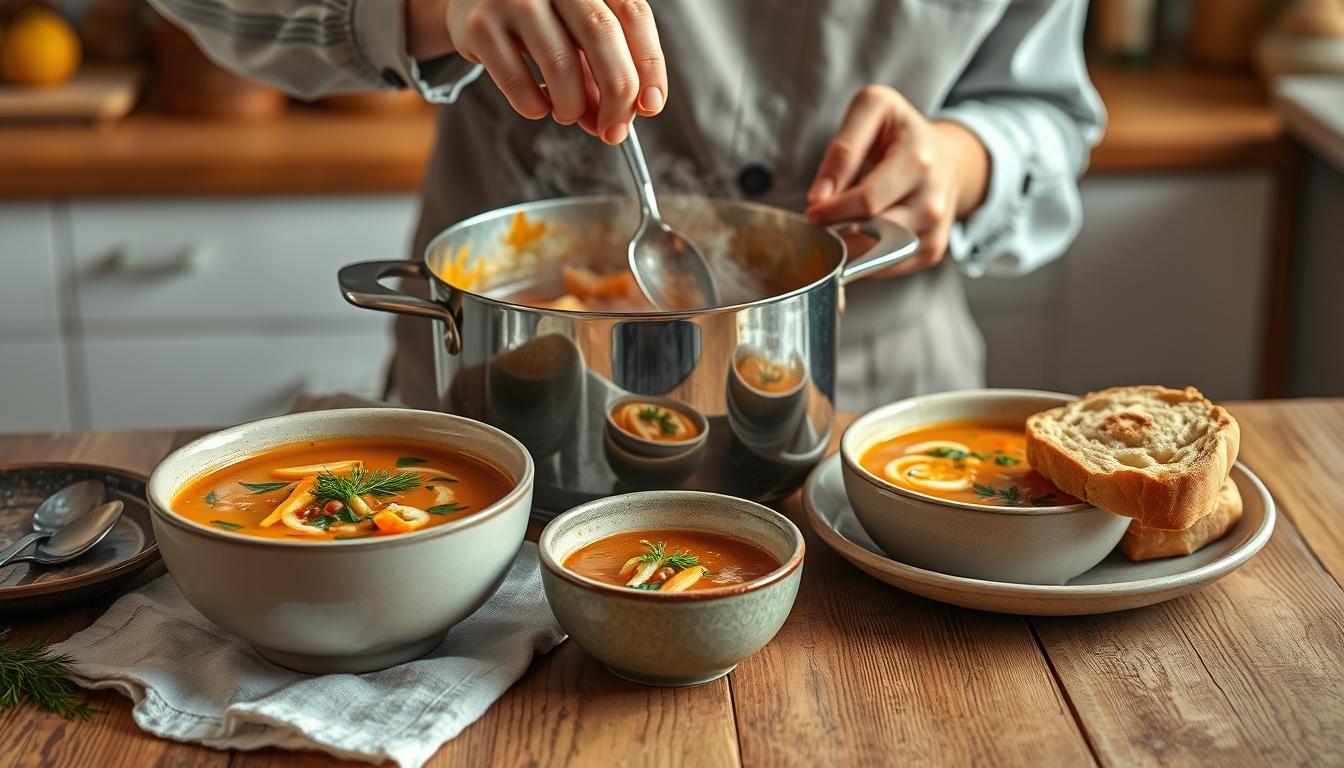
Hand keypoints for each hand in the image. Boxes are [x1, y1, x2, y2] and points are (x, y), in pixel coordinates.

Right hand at [405, 0, 665, 143]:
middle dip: (617, 95)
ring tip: (568, 113)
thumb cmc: (543, 19)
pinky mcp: (480, 24)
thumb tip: (616, 124)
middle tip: (614, 131)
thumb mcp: (580, 35)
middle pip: (602, 35)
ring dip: (573, 105)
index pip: (634, 16)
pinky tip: (538, 106)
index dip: (649, 66)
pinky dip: (534, 106)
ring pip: (561, 63)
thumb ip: (603, 74)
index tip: (651, 107)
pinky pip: (516, 81)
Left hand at [805, 85, 988, 277]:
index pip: (867, 201)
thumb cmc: (901, 132)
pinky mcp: (932, 250)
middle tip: (821, 223)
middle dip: (838, 233)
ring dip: (850, 249)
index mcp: (918, 161)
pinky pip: (888, 268)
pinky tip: (860, 238)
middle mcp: (933, 199)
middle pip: (873, 233)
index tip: (812, 211)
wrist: (947, 157)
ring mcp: (935, 228)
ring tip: (839, 230)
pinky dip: (866, 259)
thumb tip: (821, 196)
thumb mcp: (873, 109)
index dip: (832, 210)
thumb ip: (843, 148)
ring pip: (879, 257)